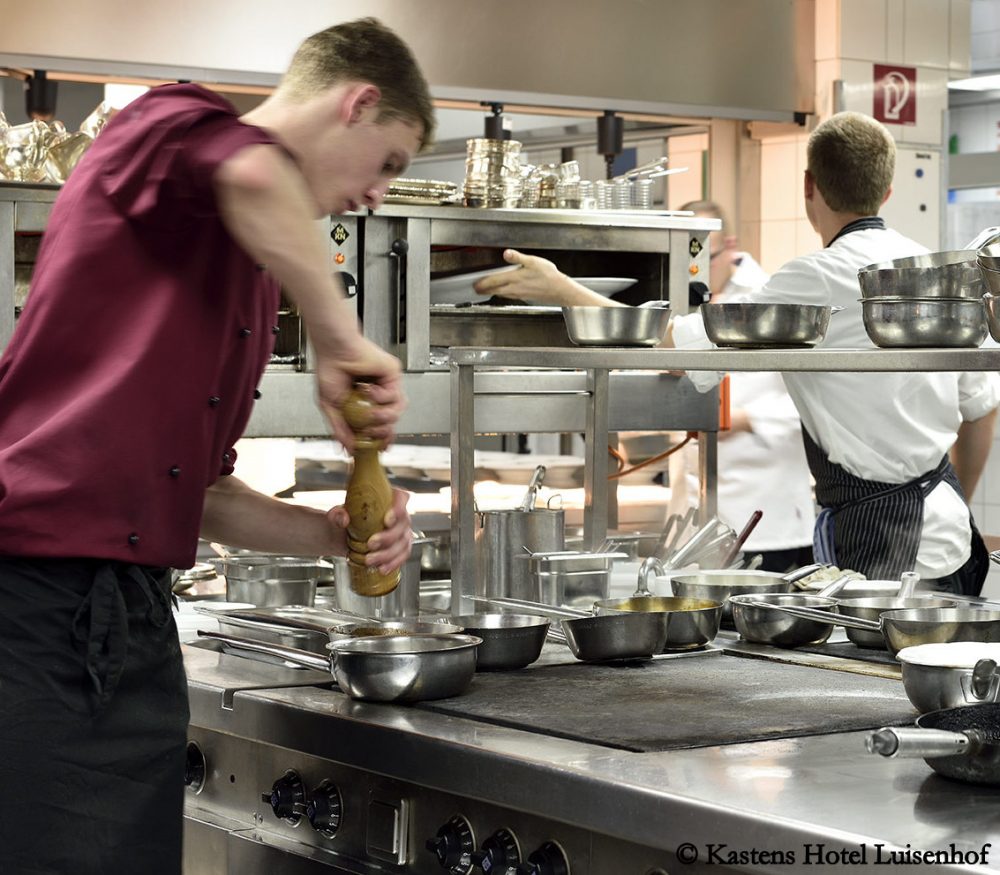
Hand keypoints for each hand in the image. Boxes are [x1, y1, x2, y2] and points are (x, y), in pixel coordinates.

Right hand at [313, 336, 404, 450]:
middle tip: (372, 432)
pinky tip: (369, 390)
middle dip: (383, 431)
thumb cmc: (330, 370)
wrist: (333, 350)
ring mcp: (387, 383)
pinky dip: (381, 396)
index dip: (382, 437)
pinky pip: (395, 393)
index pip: (380, 424)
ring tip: (371, 412)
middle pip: (392, 419)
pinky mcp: (393, 373)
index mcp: (365, 402)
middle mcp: (379, 393)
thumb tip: (347, 449)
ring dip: (384, 416)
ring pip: (397, 409)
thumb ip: (340, 429)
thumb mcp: (330, 407)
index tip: (379, 447)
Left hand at [327, 488, 412, 573]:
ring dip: (388, 554)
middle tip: (371, 544)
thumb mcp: (338, 513)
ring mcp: (401, 531)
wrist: (344, 536)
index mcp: (388, 498)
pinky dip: (393, 563)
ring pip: (403, 543)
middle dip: (388, 537)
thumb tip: (343, 519)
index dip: (398, 509)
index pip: (401, 498)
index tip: (387, 520)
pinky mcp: (400, 547)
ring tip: (369, 560)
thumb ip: (338, 514)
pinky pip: (403, 556)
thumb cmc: (347, 519)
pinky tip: (382, 568)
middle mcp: (398, 515)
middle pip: (403, 524)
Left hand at [473, 249, 612, 305]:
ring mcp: (518, 294)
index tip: (474, 284)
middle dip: (484, 289)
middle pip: (494, 290)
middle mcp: (514, 288)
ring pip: (500, 293)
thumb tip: (507, 253)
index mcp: (514, 279)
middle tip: (476, 289)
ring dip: (492, 291)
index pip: (493, 282)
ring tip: (486, 289)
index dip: (482, 283)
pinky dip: (501, 293)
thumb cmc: (548, 276)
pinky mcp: (523, 296)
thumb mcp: (533, 261)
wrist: (559, 290)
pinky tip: (503, 291)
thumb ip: (518, 257)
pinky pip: (508, 295)